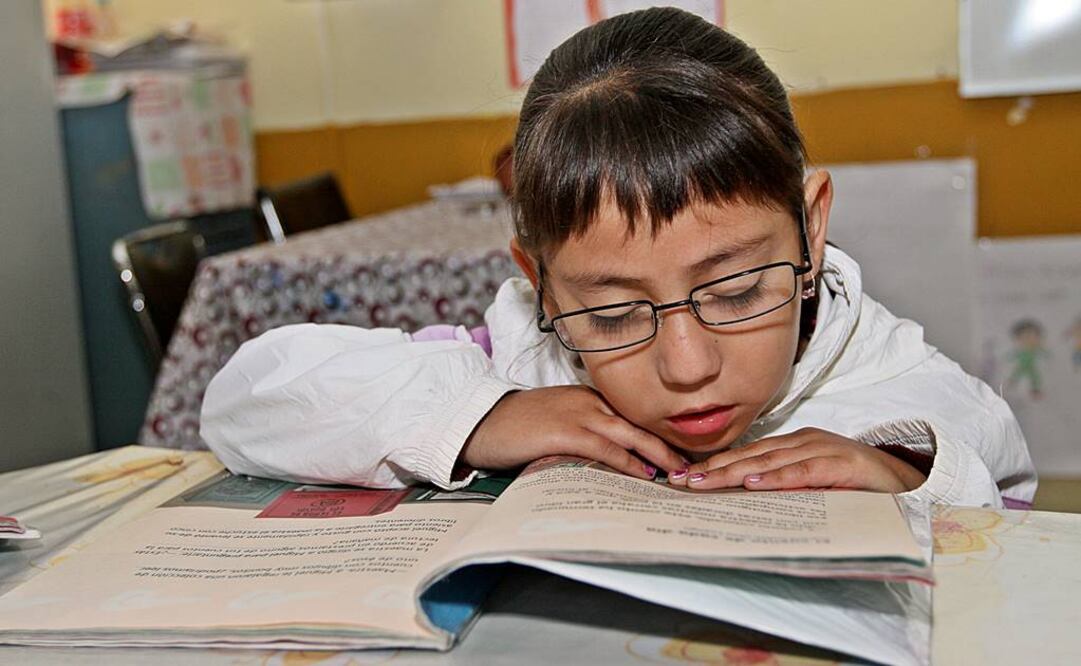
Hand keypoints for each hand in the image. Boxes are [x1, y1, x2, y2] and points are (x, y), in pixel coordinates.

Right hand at [461, 386, 687, 479]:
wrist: (479, 420)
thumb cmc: (513, 427)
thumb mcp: (554, 423)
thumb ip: (582, 434)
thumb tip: (610, 460)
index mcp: (586, 397)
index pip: (630, 415)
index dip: (655, 433)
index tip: (676, 451)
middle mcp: (588, 402)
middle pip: (638, 422)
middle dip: (667, 444)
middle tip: (689, 464)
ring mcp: (577, 414)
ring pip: (629, 434)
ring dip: (656, 455)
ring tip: (677, 473)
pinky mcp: (565, 432)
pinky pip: (605, 448)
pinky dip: (627, 463)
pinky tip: (643, 476)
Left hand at [667, 427, 926, 492]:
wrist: (906, 481)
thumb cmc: (856, 484)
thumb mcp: (812, 484)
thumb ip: (783, 485)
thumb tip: (742, 498)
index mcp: (792, 445)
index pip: (745, 455)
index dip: (713, 466)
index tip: (682, 478)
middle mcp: (802, 441)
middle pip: (749, 456)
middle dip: (712, 469)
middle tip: (680, 482)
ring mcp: (821, 449)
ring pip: (769, 462)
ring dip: (734, 473)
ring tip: (704, 483)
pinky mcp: (841, 464)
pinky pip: (803, 471)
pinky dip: (777, 478)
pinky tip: (754, 484)